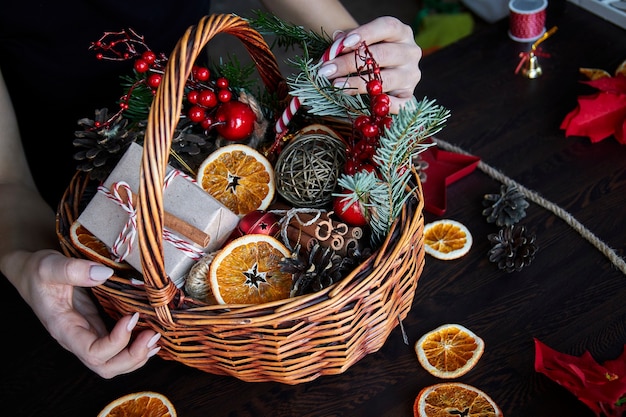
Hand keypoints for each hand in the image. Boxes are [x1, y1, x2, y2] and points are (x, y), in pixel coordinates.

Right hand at [9, 249, 160, 378]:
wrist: (32, 276)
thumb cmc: (37, 273)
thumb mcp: (50, 267)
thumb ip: (73, 270)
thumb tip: (104, 273)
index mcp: (65, 329)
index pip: (92, 352)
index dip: (116, 341)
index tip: (132, 317)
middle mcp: (78, 339)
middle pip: (106, 367)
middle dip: (133, 356)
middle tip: (152, 334)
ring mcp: (90, 335)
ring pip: (115, 363)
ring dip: (138, 355)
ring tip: (156, 336)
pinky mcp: (100, 328)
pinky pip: (119, 349)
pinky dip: (138, 347)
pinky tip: (152, 337)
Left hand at [318, 16, 421, 112]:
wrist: (383, 74)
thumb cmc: (368, 55)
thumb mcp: (360, 43)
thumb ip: (348, 40)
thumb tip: (337, 40)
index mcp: (401, 33)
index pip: (387, 27)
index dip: (365, 34)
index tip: (342, 43)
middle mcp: (410, 52)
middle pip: (383, 55)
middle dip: (350, 62)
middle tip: (327, 70)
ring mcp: (411, 75)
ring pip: (386, 80)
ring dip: (357, 83)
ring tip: (335, 85)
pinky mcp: (409, 96)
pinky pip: (400, 104)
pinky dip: (382, 105)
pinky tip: (363, 106)